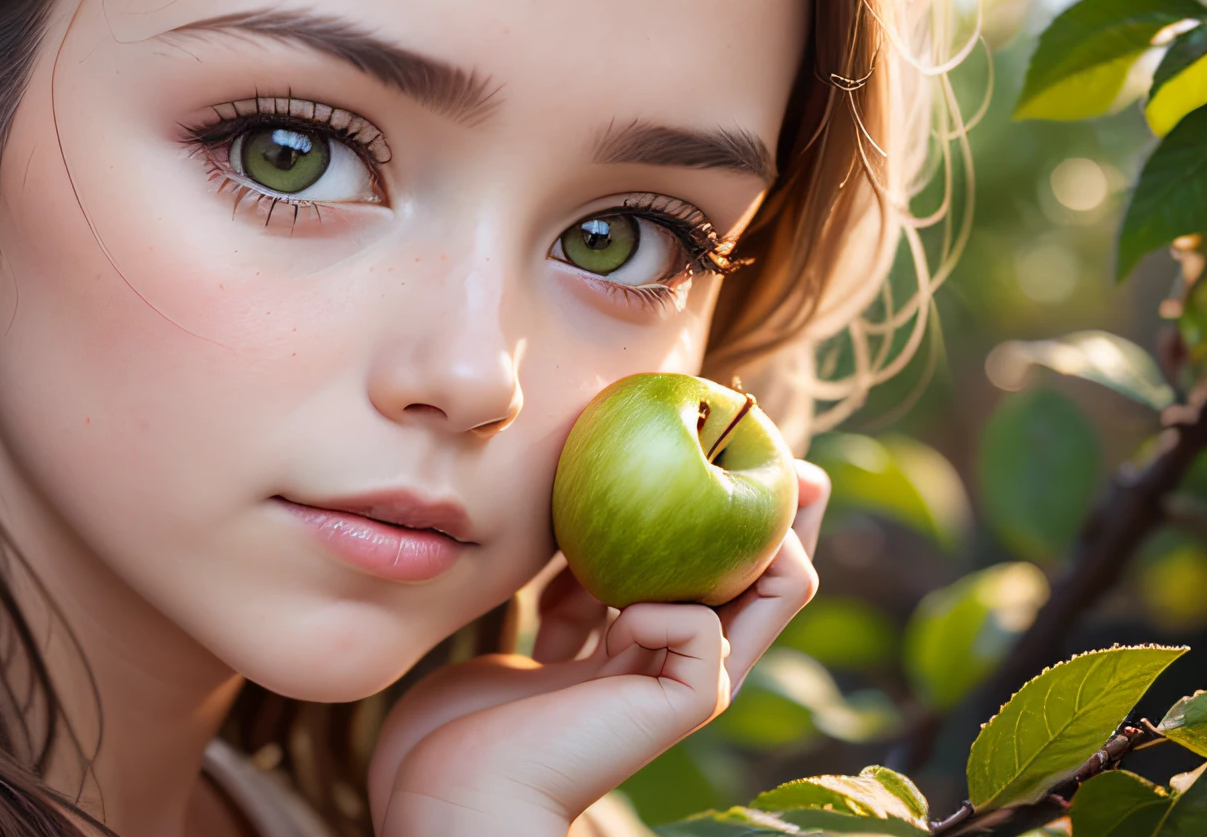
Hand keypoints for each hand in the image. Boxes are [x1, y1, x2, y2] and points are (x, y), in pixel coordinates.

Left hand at [367, 460, 829, 836]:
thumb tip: (583, 544)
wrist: (448, 791)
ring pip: (778, 593)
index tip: (737, 447)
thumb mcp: (531, 630)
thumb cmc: (466, 725)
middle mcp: (687, 665)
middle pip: (778, 577)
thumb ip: (570, 594)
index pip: (728, 573)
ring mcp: (691, 686)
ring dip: (758, 534)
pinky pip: (703, 633)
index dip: (744, 513)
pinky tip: (615, 612)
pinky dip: (662, 606)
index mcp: (652, 650)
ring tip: (722, 488)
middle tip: (781, 450)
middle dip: (789, 508)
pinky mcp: (682, 706)